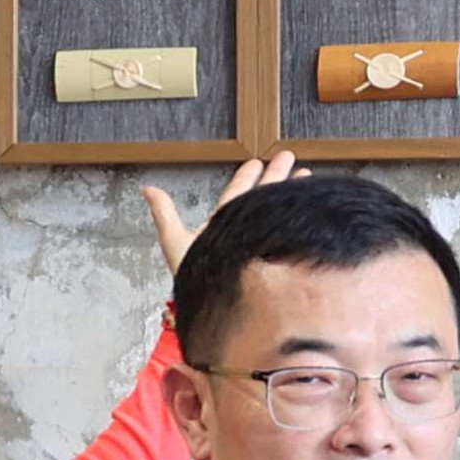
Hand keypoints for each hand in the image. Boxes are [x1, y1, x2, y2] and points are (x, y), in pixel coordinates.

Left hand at [148, 149, 299, 268]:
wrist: (220, 302)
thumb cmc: (196, 277)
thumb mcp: (175, 241)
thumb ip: (164, 214)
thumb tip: (148, 189)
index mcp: (223, 223)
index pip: (236, 194)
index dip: (246, 177)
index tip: (256, 162)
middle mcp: (244, 229)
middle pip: (261, 195)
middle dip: (275, 176)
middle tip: (288, 157)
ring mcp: (260, 239)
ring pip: (277, 208)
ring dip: (290, 190)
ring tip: (306, 176)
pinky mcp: (275, 253)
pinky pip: (288, 228)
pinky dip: (300, 214)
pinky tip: (312, 205)